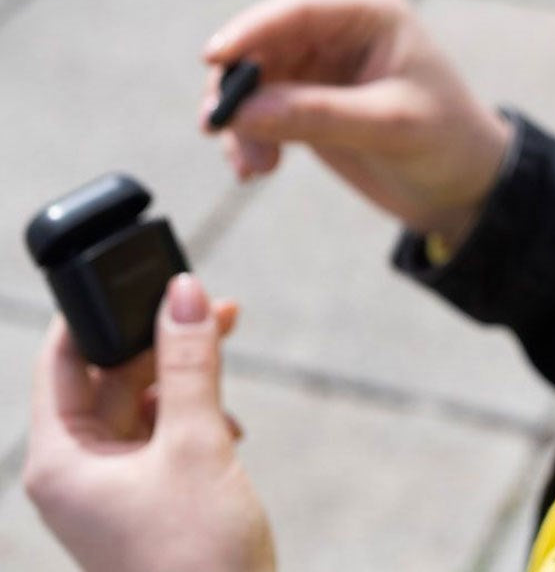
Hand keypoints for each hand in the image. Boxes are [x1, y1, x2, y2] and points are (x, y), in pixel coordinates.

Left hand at [24, 274, 275, 571]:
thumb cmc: (193, 558)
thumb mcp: (194, 444)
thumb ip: (189, 363)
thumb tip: (183, 292)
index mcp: (63, 458)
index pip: (62, 360)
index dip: (96, 314)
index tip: (137, 275)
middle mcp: (82, 467)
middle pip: (113, 374)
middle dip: (162, 337)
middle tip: (211, 305)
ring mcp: (118, 481)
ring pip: (146, 398)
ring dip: (187, 372)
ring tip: (226, 343)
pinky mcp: (152, 491)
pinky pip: (167, 428)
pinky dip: (198, 410)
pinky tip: (228, 418)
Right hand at [200, 0, 513, 250]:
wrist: (465, 186)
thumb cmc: (446, 142)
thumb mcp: (388, 126)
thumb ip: (316, 115)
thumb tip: (240, 112)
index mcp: (370, 14)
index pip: (297, 11)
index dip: (250, 31)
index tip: (211, 58)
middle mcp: (340, 31)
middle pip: (263, 44)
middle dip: (238, 88)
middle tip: (217, 130)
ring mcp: (321, 66)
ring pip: (253, 81)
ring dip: (241, 122)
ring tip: (253, 167)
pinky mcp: (309, 101)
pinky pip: (259, 110)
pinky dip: (249, 137)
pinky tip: (255, 169)